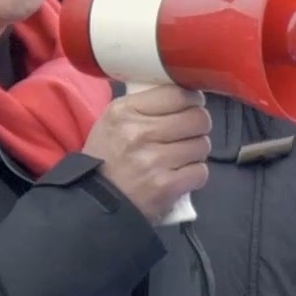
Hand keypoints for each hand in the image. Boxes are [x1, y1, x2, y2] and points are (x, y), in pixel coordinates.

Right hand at [81, 85, 210, 220]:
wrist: (93, 202)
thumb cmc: (106, 158)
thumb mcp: (113, 121)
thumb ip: (145, 106)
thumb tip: (184, 96)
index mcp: (125, 111)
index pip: (178, 94)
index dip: (193, 100)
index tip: (191, 107)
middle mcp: (139, 133)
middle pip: (197, 119)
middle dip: (198, 126)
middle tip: (189, 133)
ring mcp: (153, 161)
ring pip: (202, 145)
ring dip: (196, 152)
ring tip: (181, 157)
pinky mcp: (165, 186)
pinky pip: (200, 172)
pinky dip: (194, 174)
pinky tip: (180, 175)